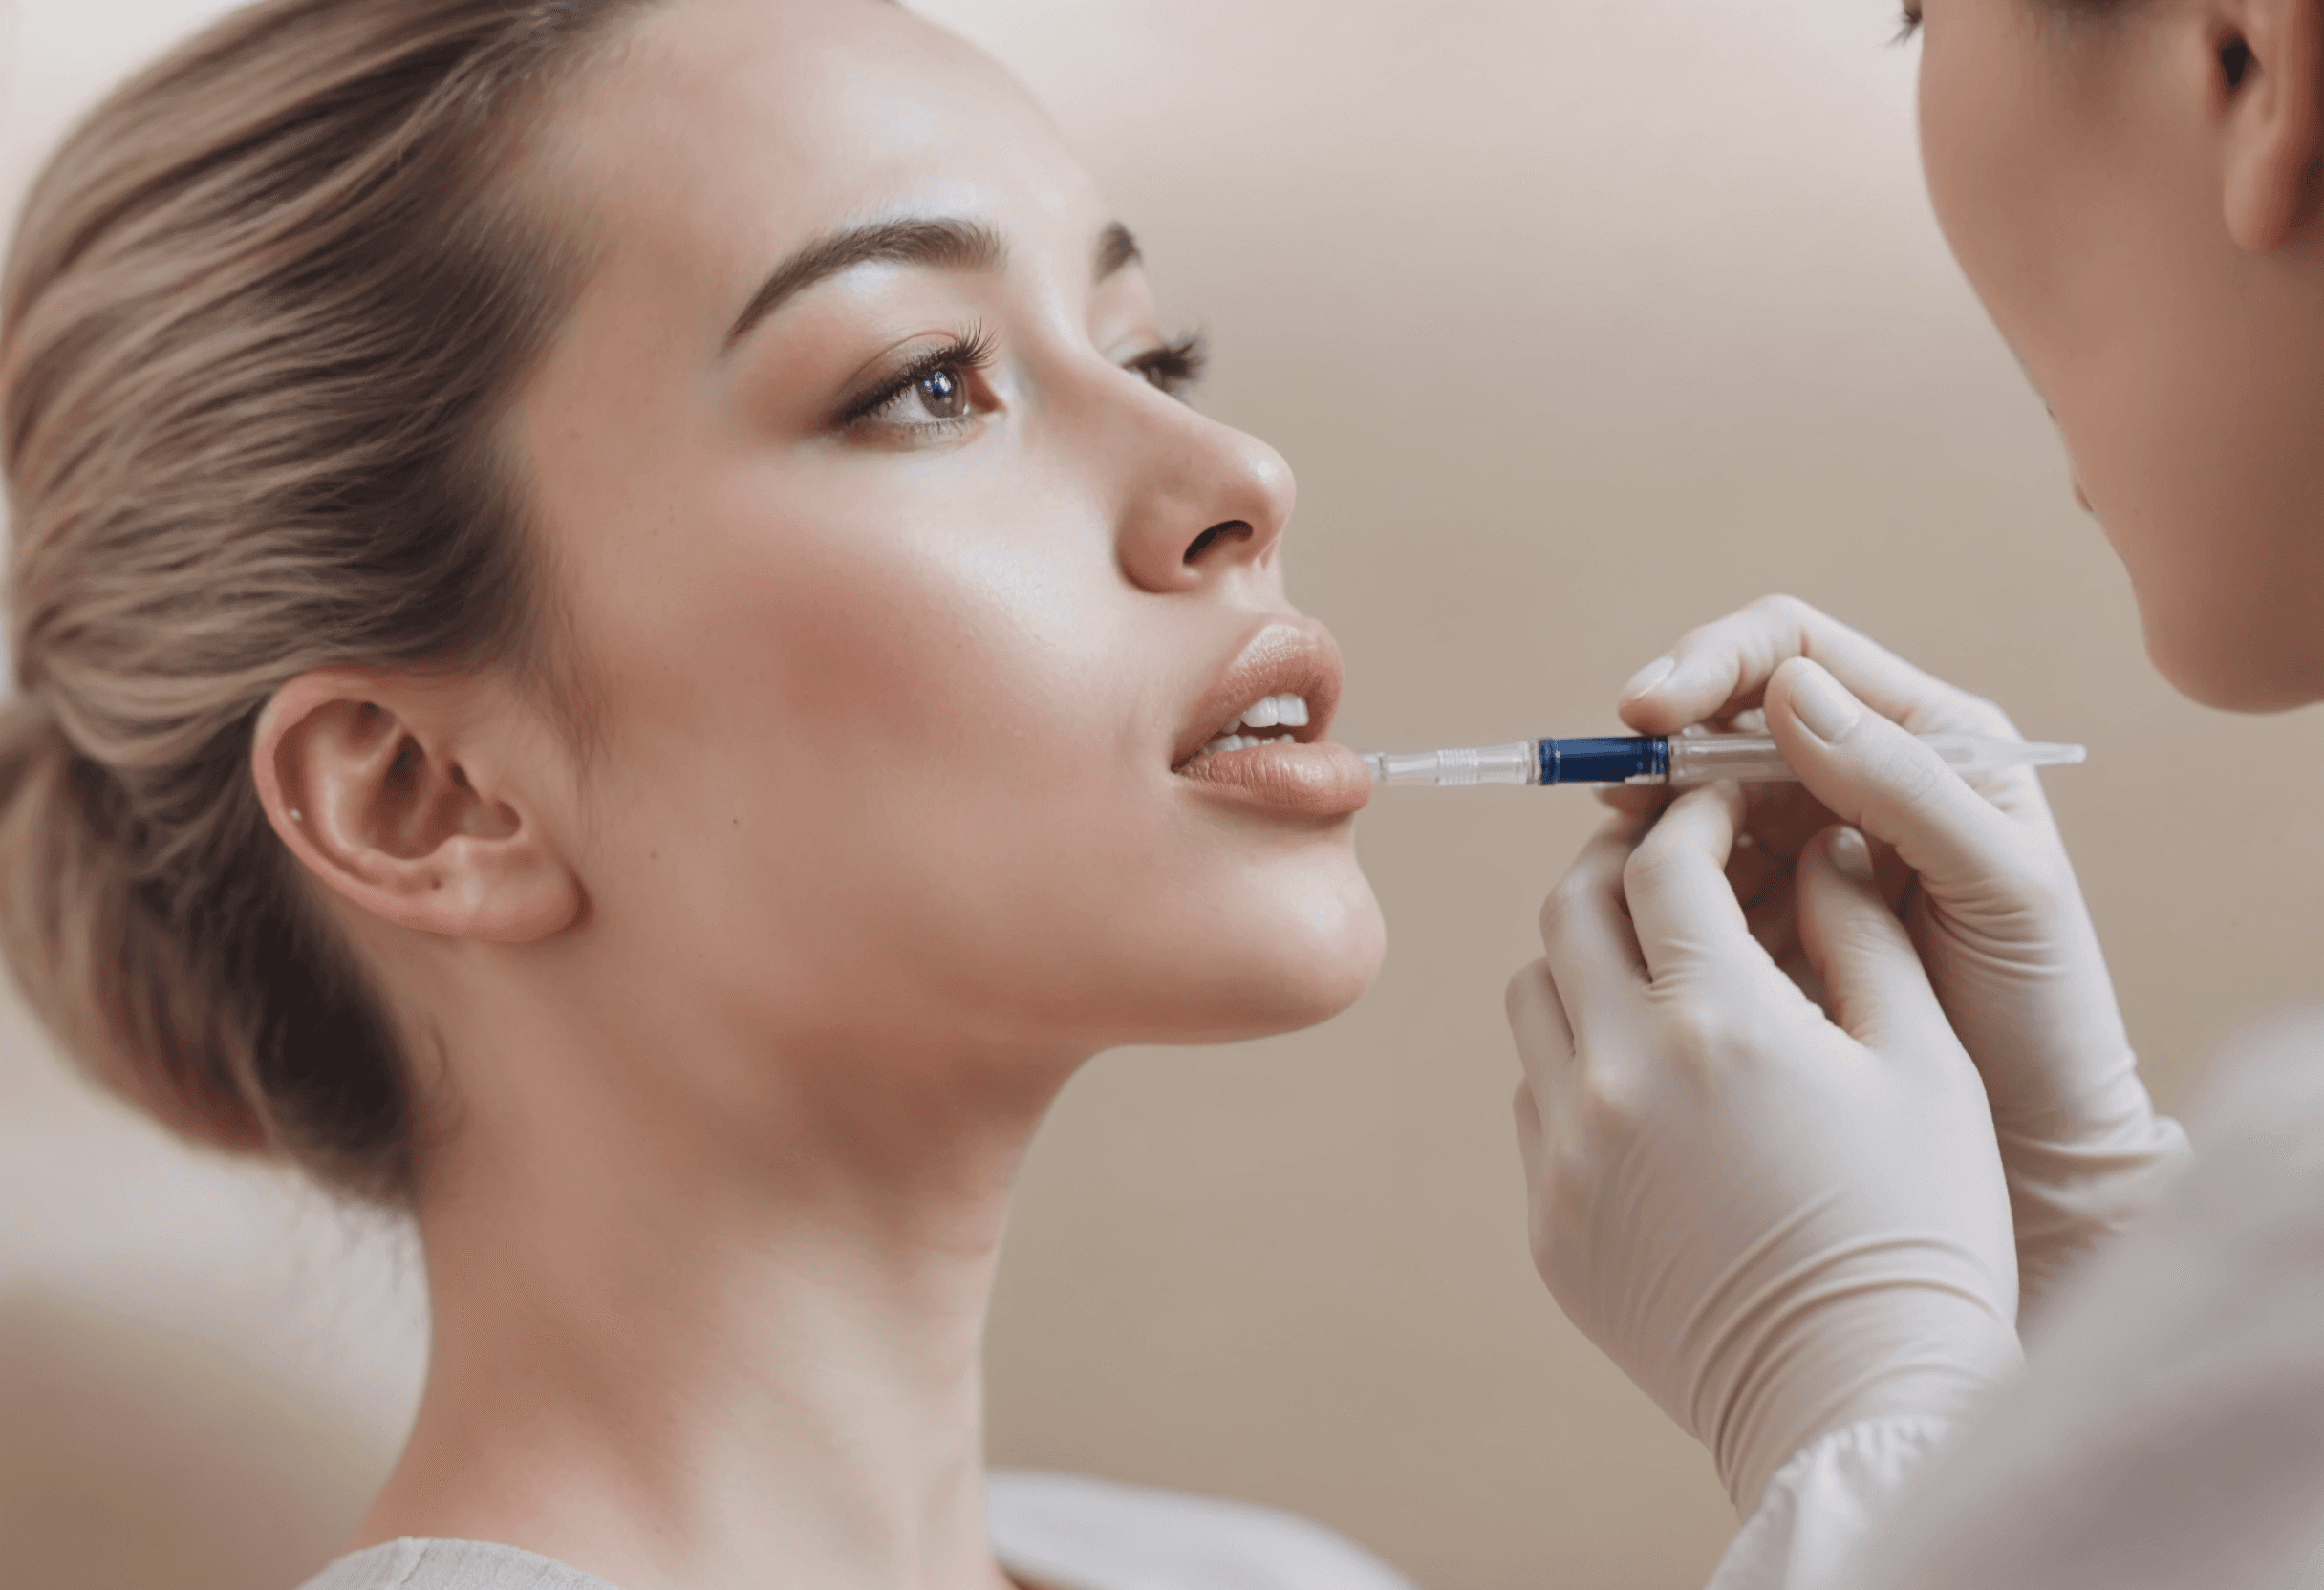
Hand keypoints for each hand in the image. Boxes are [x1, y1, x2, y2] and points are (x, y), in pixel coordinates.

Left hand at [1507, 785, 2020, 1513]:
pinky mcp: (1549, 1221)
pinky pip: (1534, 1096)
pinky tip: (1644, 1071)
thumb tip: (1819, 843)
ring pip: (1534, 997)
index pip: (1662, 866)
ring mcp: (1570, 1153)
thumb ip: (1863, 931)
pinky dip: (1575, 1057)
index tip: (1717, 806)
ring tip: (1653, 965)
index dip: (1691, 816)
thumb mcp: (1926, 1062)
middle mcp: (1620, 1076)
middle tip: (1670, 865)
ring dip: (1584, 959)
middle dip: (1619, 867)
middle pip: (1568, 912)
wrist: (1863, 1397)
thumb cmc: (1920, 1225)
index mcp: (1720, 1023)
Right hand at [1615, 596, 2189, 1315]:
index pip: (1795, 653)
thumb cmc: (2043, 1010)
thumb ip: (1905, 782)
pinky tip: (1642, 907)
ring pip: (1699, 792)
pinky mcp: (1770, 913)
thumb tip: (1792, 689)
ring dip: (1652, 809)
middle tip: (1617, 784)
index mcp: (1928, 737)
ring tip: (1622, 851)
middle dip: (1664, 736)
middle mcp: (1861, 773)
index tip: (1652, 712)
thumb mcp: (1999, 884)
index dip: (1713, 664)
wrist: (2036, 1140)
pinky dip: (1657, 879)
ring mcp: (1809, 842)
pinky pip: (1693, 873)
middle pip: (1729, 713)